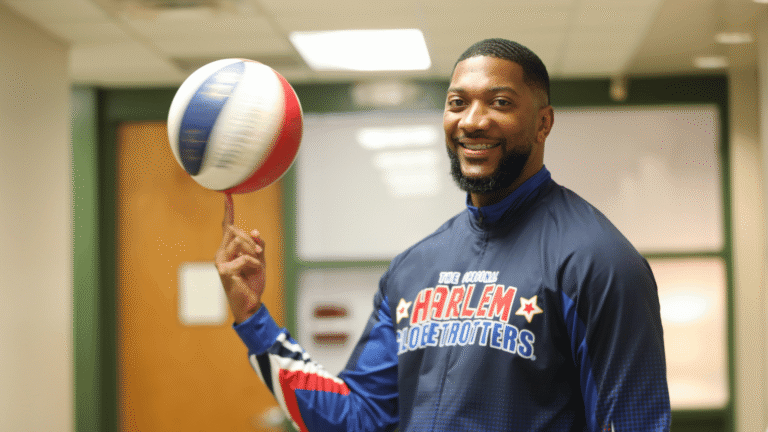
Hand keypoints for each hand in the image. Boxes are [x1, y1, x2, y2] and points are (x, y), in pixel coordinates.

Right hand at [214, 193, 265, 323]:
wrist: (250, 303)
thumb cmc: (253, 282)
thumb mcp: (260, 260)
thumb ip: (258, 246)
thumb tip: (255, 230)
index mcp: (228, 249)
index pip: (227, 227)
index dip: (228, 211)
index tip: (227, 195)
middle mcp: (221, 253)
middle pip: (236, 231)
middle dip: (252, 240)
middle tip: (260, 253)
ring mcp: (221, 262)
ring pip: (239, 241)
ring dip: (254, 252)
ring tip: (257, 263)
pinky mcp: (224, 271)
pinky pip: (244, 257)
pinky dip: (254, 263)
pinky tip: (255, 270)